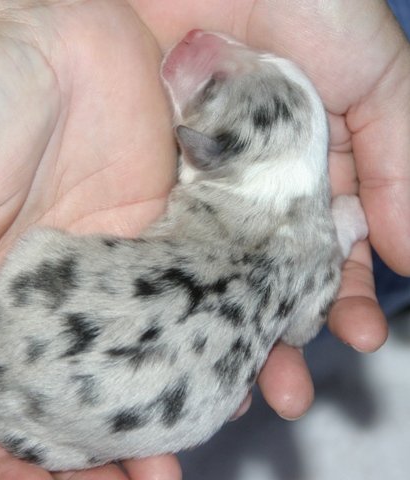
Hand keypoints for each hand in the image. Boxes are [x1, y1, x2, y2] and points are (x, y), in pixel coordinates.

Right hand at [0, 1, 179, 478]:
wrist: (48, 25)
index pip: (2, 405)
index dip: (31, 461)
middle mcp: (56, 294)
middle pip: (87, 391)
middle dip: (117, 445)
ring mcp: (118, 264)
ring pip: (150, 349)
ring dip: (176, 394)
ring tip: (212, 429)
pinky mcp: (165, 227)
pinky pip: (194, 291)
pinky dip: (214, 329)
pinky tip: (242, 358)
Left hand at [131, 0, 408, 416]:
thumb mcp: (367, 62)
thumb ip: (402, 152)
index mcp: (297, 162)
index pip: (323, 246)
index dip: (342, 294)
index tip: (357, 336)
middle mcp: (238, 187)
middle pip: (263, 277)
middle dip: (281, 334)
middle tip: (288, 390)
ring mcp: (180, 199)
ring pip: (210, 286)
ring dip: (231, 339)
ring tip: (250, 390)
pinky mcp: (129, 202)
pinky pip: (155, 273)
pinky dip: (173, 315)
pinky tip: (189, 354)